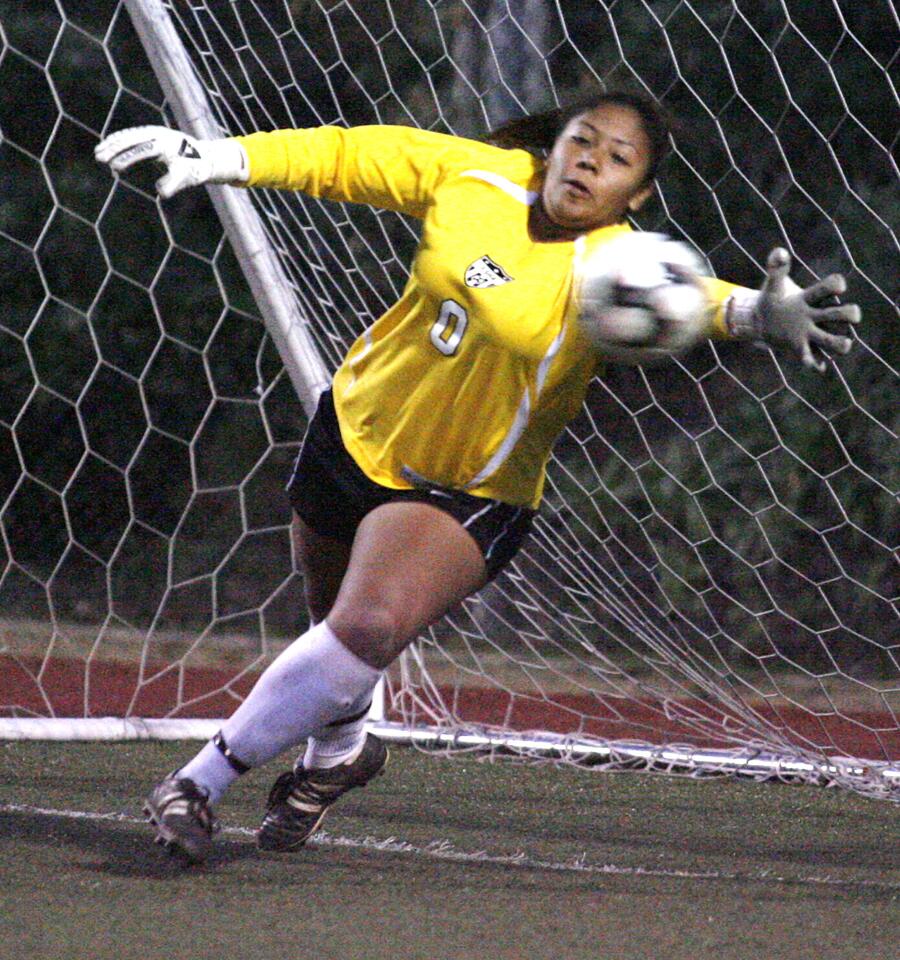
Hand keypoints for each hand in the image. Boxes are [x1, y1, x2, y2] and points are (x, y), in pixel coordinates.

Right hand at [94, 125, 247, 198]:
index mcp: (165, 145)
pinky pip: (132, 135)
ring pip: (130, 135)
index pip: (142, 150)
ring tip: (98, 153)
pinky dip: (120, 139)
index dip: (127, 158)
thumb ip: (173, 184)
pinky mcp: (152, 134)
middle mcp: (158, 135)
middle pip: (132, 139)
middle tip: (98, 157)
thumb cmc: (194, 169)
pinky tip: (108, 144)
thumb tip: (160, 193)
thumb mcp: (185, 177)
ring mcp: (154, 132)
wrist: (204, 156)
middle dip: (114, 148)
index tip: (114, 167)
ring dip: (113, 143)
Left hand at [753, 248, 860, 371]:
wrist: (762, 322)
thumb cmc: (773, 300)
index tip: (839, 287)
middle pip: (842, 314)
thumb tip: (779, 251)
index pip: (829, 288)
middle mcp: (816, 315)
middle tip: (851, 315)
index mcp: (810, 298)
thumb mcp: (772, 285)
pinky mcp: (802, 349)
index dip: (837, 285)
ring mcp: (811, 333)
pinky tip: (816, 366)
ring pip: (834, 340)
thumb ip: (775, 269)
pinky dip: (816, 364)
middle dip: (850, 314)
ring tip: (843, 344)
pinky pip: (814, 360)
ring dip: (841, 342)